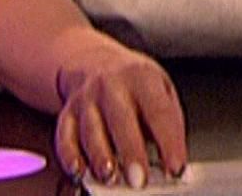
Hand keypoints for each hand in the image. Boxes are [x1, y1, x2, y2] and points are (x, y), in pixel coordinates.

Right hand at [50, 28, 186, 187]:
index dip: (168, 142)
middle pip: (121, 120)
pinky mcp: (68, 113)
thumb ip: (171, 122)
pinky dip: (70, 156)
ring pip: (91, 130)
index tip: (175, 168)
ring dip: (100, 157)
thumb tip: (175, 160)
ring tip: (110, 177)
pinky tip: (79, 171)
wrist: (95, 61)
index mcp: (142, 77)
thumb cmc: (134, 81)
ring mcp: (87, 98)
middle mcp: (111, 85)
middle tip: (140, 180)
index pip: (159, 111)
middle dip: (130, 152)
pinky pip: (65, 136)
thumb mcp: (162, 87)